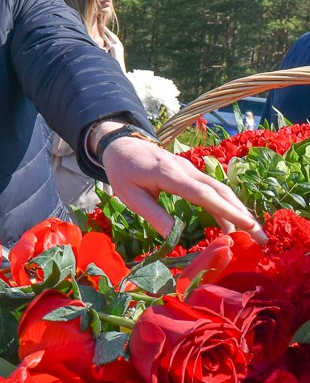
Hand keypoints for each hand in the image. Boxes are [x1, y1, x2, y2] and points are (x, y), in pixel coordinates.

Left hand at [100, 129, 266, 243]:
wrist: (121, 144)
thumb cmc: (123, 171)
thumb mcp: (129, 195)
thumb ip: (152, 214)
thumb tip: (173, 237)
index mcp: (169, 174)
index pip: (203, 194)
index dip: (226, 210)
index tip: (247, 225)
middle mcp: (185, 169)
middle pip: (220, 191)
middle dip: (243, 214)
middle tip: (262, 238)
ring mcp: (190, 169)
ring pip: (220, 189)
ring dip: (238, 210)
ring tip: (255, 234)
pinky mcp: (191, 172)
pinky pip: (213, 188)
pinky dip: (226, 204)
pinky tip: (234, 222)